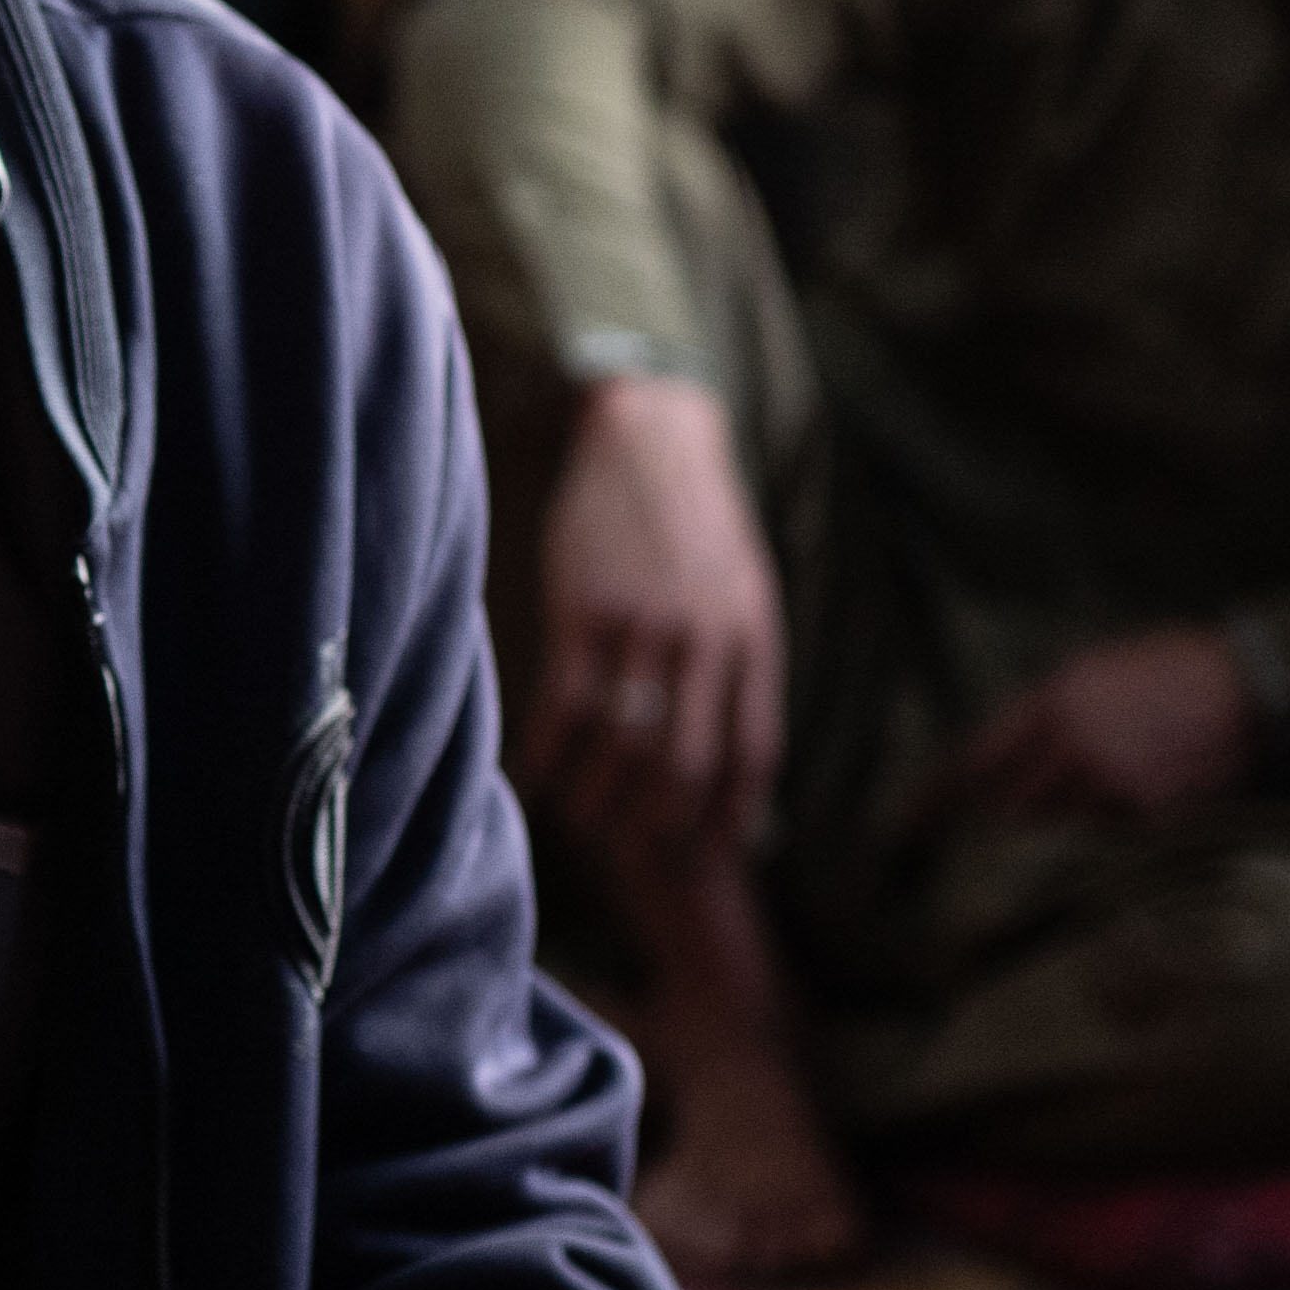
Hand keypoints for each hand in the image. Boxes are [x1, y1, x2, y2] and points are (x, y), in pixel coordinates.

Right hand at [523, 378, 781, 844]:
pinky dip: (548, 753)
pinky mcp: (582, 608)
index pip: (753, 750)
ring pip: (622, 744)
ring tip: (581, 821)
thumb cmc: (695, 523)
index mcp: (751, 637)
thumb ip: (741, 665)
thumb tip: (736, 754)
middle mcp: (703, 638)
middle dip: (659, 824)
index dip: (733, 812)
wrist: (649, 438)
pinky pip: (565, 704)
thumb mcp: (744, 590)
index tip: (714, 848)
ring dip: (597, 798)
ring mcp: (641, 624)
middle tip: (635, 851)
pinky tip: (536, 775)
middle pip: (686, 763)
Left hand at [947, 625, 1257, 828]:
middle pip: (1007, 806)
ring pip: (1055, 827)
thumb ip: (1047, 709)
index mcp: (1053, 700)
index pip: (976, 759)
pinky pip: (1106, 838)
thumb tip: (1004, 751)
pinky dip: (1105, 833)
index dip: (937, 798)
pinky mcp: (1148, 813)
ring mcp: (1111, 783)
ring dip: (1053, 829)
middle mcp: (1073, 744)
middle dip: (988, 828)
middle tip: (971, 851)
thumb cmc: (1171, 668)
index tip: (907, 826)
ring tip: (1066, 825)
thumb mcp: (1096, 667)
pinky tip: (1125, 812)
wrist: (1249, 682)